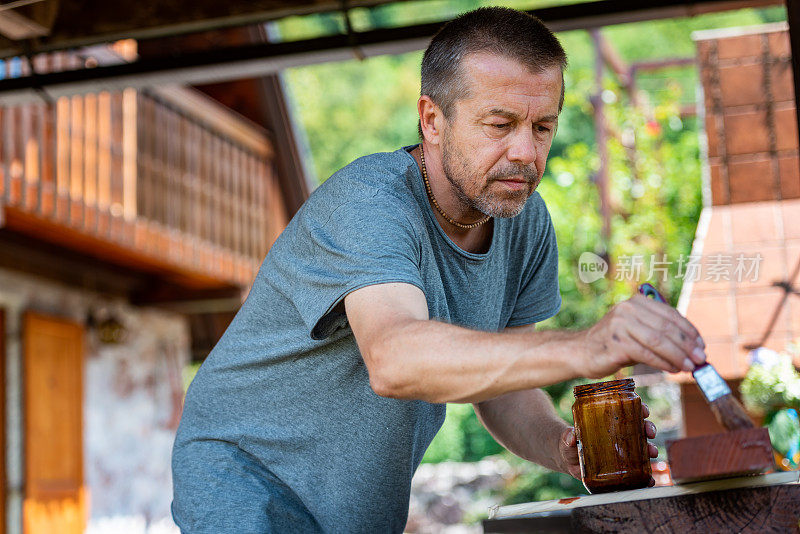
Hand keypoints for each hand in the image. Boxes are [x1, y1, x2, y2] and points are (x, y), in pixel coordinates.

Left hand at [559, 403, 657, 484]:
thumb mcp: (566, 438)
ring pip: (641, 447)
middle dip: (648, 428)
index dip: (639, 409)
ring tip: (652, 453)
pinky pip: (637, 470)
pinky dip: (645, 474)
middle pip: (639, 427)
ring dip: (650, 448)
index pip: (628, 411)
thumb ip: (567, 437)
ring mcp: (621, 450)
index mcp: (609, 422)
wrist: (565, 460)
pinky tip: (650, 479)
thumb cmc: (567, 443)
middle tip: (649, 432)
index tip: (644, 411)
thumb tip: (571, 435)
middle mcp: (619, 434)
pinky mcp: (620, 467)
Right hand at [580, 293, 706, 377]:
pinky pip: (646, 354)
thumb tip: (693, 349)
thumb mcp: (637, 331)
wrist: (581, 352)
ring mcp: (620, 325)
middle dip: (687, 345)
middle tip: (701, 360)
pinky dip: (663, 363)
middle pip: (666, 328)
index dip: (689, 331)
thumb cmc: (614, 344)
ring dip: (678, 356)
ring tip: (690, 367)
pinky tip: (672, 370)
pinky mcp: (616, 343)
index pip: (670, 315)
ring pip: (658, 341)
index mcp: (636, 302)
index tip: (701, 346)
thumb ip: (659, 334)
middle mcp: (628, 310)